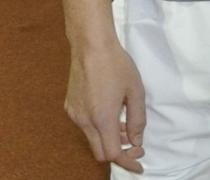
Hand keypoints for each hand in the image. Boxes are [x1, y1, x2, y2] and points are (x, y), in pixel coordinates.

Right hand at [66, 39, 148, 172]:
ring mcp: (74, 114)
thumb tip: (136, 141)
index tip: (139, 165)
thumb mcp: (136, 92)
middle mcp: (84, 120)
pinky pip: (85, 126)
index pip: (113, 154)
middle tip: (135, 145)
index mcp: (102, 118)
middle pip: (100, 152)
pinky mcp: (70, 106)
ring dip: (110, 138)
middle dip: (119, 153)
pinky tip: (110, 113)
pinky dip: (99, 128)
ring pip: (93, 139)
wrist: (91, 45)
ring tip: (125, 124)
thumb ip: (137, 120)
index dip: (127, 162)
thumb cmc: (116, 65)